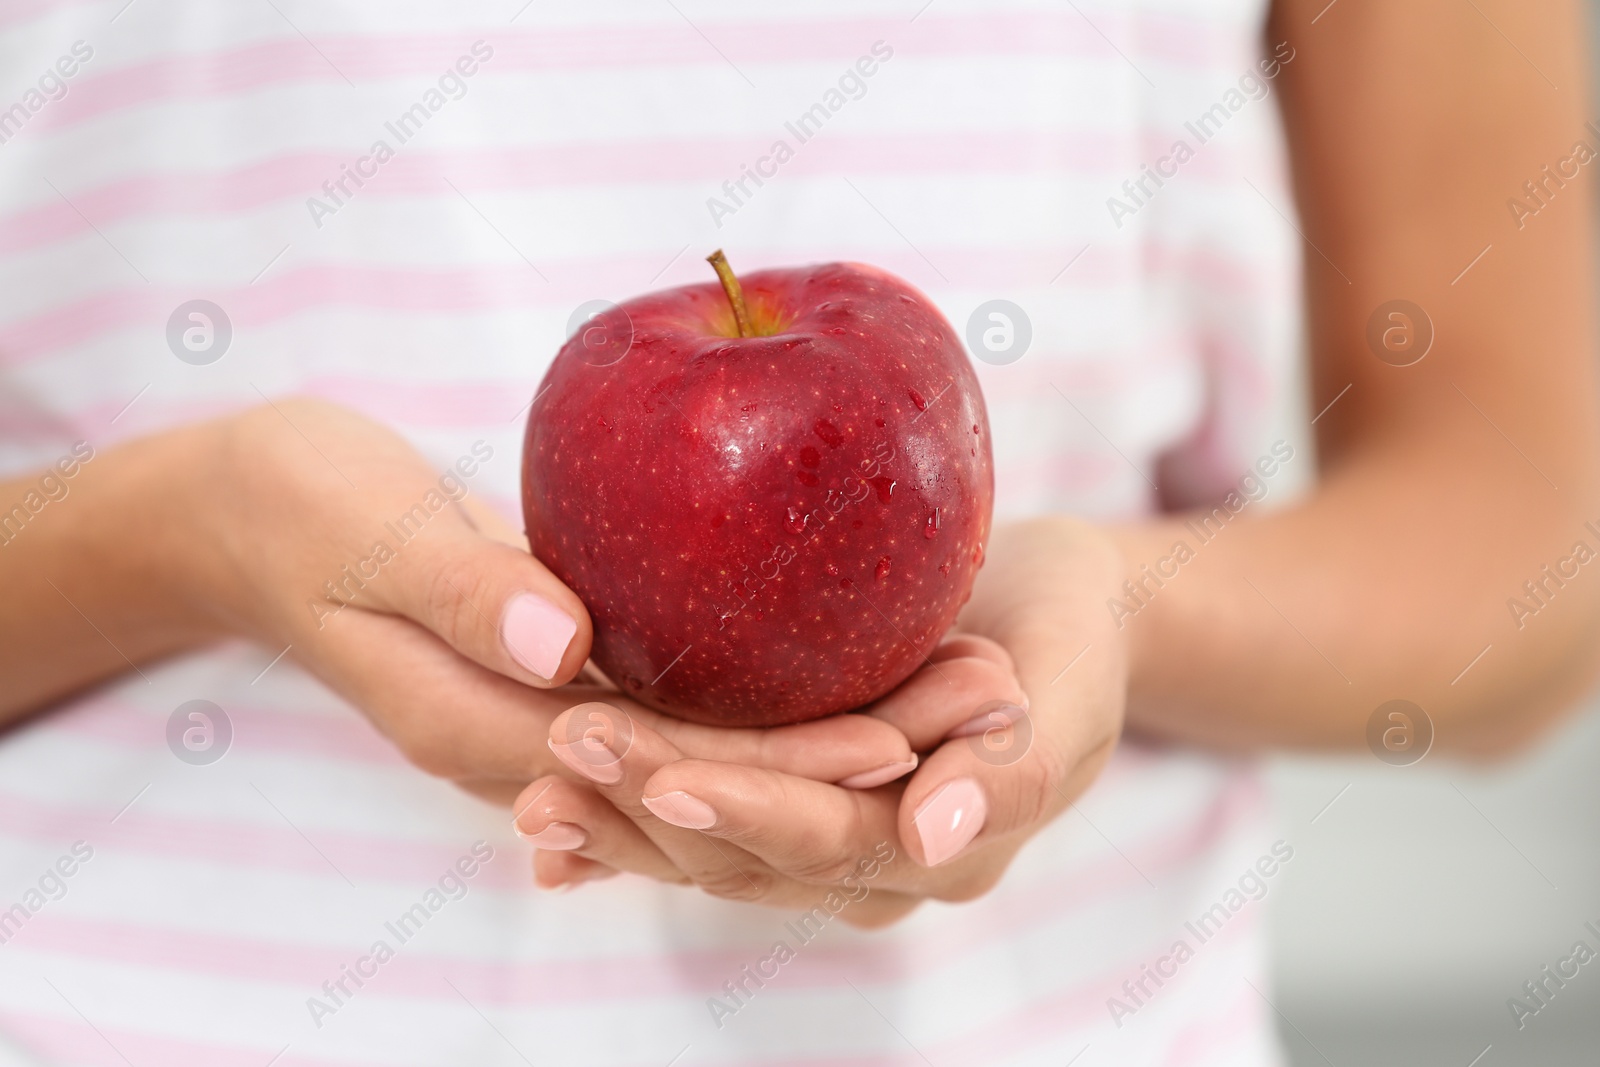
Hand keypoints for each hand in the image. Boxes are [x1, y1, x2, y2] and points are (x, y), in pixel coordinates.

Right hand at [177, 399, 913, 802]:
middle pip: (723, 778)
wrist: (249, 519)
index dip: (780, 765)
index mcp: (492, 732)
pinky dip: (787, 689)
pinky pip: (699, 701)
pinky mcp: (577, 673)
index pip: (664, 773)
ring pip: (727, 747)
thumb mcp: (366, 534)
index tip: (895, 738)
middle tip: (984, 706)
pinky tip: (871, 653)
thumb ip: (464, 589)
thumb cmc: (297, 511)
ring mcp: (561, 714)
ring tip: (967, 686)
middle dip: (853, 756)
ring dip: (845, 726)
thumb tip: (566, 643)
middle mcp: (541, 743)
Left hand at [513, 517, 1126, 921]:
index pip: (825, 838)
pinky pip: (695, 825)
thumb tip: (933, 832)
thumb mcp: (1071, 689)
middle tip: (562, 752)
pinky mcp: (785, 799)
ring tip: (532, 784)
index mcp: (940, 850)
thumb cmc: (1069, 638)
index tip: (664, 775)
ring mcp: (820, 840)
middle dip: (647, 810)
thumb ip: (1013, 769)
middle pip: (743, 852)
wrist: (1052, 619)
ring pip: (703, 849)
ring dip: (617, 820)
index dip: (744, 812)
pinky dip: (624, 826)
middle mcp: (867, 863)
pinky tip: (549, 827)